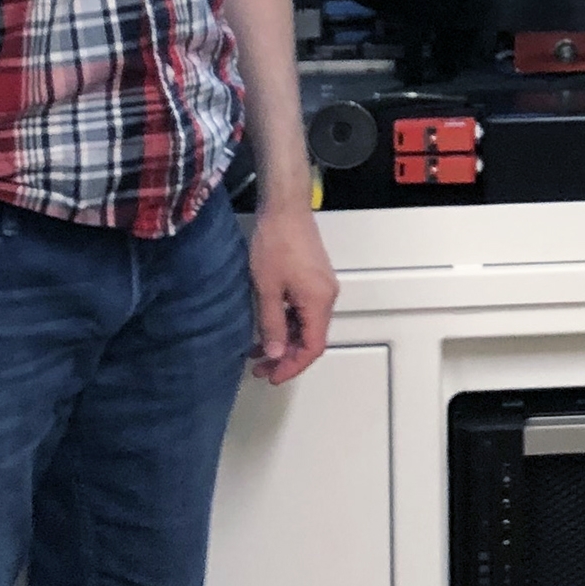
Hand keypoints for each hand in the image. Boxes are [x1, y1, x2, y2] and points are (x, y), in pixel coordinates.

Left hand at [247, 204, 337, 384]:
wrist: (285, 209)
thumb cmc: (274, 246)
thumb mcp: (267, 288)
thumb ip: (272, 324)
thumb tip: (275, 354)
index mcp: (319, 302)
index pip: (313, 347)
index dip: (293, 366)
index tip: (270, 376)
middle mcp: (327, 297)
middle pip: (313, 338)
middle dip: (287, 357)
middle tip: (259, 368)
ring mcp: (323, 287)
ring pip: (308, 326)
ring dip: (286, 341)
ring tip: (257, 351)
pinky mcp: (315, 279)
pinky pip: (305, 311)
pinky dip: (288, 325)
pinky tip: (268, 327)